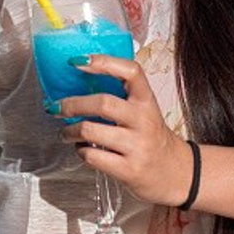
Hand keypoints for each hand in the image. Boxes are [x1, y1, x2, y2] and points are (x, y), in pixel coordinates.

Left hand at [55, 54, 194, 207]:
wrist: (177, 173)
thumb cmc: (151, 136)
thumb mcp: (143, 110)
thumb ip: (119, 96)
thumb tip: (76, 81)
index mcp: (146, 100)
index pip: (131, 71)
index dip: (103, 62)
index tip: (76, 60)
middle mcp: (144, 121)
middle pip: (103, 103)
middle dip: (72, 104)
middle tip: (56, 107)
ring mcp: (138, 146)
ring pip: (91, 131)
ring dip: (70, 131)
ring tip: (66, 132)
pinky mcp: (129, 170)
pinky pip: (93, 156)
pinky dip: (80, 151)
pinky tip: (82, 149)